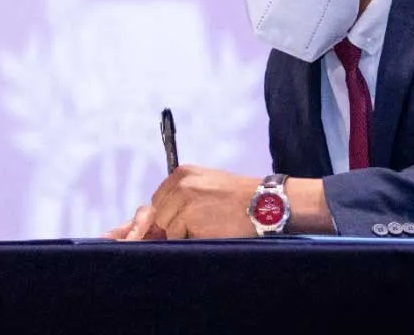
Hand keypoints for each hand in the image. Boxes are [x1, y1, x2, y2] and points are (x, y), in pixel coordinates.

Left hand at [103, 165, 260, 240]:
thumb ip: (180, 197)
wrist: (264, 203)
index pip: (157, 200)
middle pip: (158, 215)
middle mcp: (179, 184)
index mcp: (181, 173)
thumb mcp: (205, 187)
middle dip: (172, 225)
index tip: (177, 222)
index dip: (166, 216)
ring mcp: (183, 201)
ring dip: (183, 234)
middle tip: (199, 224)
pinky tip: (211, 230)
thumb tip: (148, 221)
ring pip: (167, 229)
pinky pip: (178, 238)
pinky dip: (192, 240)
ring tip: (209, 225)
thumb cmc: (237, 198)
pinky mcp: (189, 218)